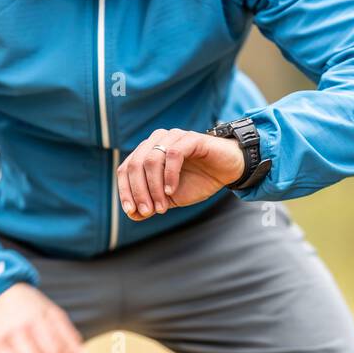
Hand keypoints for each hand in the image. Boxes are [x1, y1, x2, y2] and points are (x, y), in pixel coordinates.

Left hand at [117, 127, 244, 220]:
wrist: (228, 170)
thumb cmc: (199, 180)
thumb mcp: (171, 197)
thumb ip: (152, 203)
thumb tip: (132, 215)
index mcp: (148, 152)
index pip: (126, 169)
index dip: (125, 190)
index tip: (132, 211)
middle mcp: (157, 140)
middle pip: (135, 165)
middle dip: (139, 191)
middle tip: (148, 211)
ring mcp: (173, 137)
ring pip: (151, 160)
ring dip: (153, 187)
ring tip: (162, 206)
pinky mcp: (191, 138)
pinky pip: (173, 155)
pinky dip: (169, 176)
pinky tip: (172, 191)